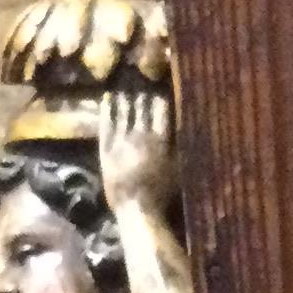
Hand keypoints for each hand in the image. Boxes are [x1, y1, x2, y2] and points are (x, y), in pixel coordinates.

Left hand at [96, 85, 175, 211]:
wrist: (136, 207)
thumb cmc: (163, 192)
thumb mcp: (180, 169)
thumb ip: (181, 147)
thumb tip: (186, 129)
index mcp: (160, 139)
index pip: (161, 112)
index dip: (161, 100)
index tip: (161, 92)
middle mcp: (140, 134)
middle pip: (141, 110)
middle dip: (143, 96)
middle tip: (143, 85)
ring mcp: (120, 141)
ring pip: (123, 113)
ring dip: (125, 99)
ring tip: (126, 88)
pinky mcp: (106, 149)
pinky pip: (106, 125)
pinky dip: (107, 111)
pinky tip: (108, 100)